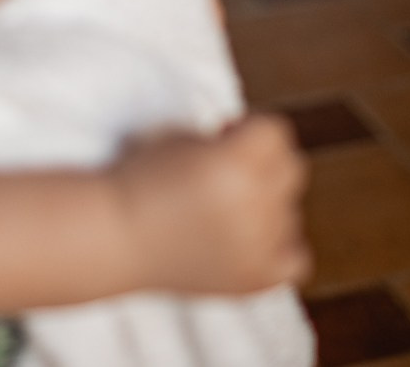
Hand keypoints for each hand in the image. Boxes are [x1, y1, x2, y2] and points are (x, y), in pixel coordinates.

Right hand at [112, 115, 310, 296]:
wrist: (112, 235)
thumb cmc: (140, 178)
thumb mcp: (181, 136)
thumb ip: (228, 138)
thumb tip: (256, 146)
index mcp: (233, 163)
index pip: (276, 132)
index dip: (248, 128)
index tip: (220, 135)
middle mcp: (252, 205)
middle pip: (291, 169)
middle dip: (262, 163)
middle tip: (224, 170)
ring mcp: (257, 247)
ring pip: (290, 212)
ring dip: (265, 205)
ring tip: (222, 210)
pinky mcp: (254, 280)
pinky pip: (296, 258)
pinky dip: (280, 247)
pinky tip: (251, 239)